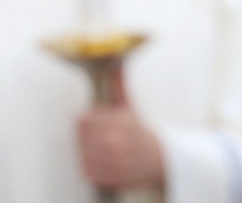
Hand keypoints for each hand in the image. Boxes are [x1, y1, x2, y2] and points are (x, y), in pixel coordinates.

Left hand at [77, 67, 164, 189]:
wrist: (159, 159)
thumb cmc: (139, 132)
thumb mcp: (130, 108)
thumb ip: (119, 86)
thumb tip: (116, 64)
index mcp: (122, 122)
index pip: (83, 120)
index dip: (85, 121)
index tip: (92, 122)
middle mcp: (119, 142)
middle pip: (81, 138)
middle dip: (85, 137)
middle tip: (96, 137)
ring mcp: (116, 162)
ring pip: (83, 155)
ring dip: (87, 153)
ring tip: (99, 149)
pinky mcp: (113, 178)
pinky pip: (88, 172)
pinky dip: (91, 167)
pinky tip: (102, 161)